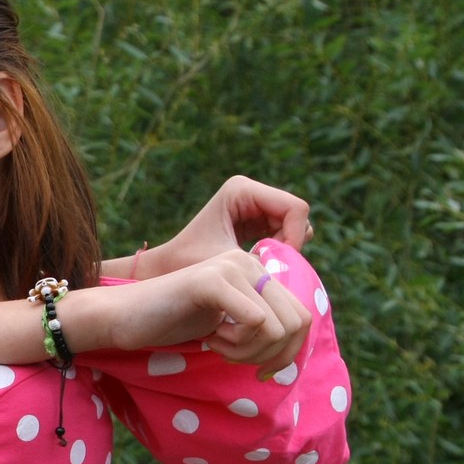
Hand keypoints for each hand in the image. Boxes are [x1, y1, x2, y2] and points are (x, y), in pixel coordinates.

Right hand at [72, 249, 310, 378]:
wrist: (122, 316)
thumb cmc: (170, 321)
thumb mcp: (227, 322)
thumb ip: (260, 323)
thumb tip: (296, 348)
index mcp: (255, 269)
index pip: (302, 316)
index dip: (288, 352)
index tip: (260, 369)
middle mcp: (248, 261)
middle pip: (297, 323)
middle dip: (271, 355)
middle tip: (235, 359)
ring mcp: (232, 267)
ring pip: (277, 327)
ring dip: (251, 351)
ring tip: (220, 346)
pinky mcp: (213, 281)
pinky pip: (254, 323)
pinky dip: (236, 344)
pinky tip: (210, 339)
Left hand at [143, 176, 313, 275]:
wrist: (167, 267)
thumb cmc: (188, 263)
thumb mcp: (225, 262)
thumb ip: (260, 263)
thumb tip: (293, 273)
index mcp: (241, 189)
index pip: (294, 208)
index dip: (295, 236)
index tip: (280, 263)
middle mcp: (250, 191)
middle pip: (296, 215)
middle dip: (290, 244)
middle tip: (272, 268)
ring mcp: (254, 203)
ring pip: (293, 226)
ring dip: (284, 249)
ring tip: (261, 267)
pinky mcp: (256, 218)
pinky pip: (284, 233)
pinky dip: (278, 251)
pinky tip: (258, 265)